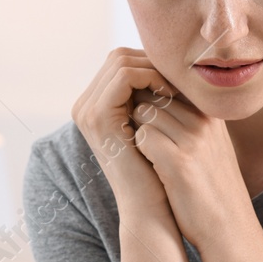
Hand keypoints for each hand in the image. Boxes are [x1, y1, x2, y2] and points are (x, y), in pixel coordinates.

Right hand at [71, 48, 178, 217]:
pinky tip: (169, 93)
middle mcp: (84, 106)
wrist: (148, 205)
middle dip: (151, 61)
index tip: (177, 77)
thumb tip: (169, 63)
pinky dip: (150, 77)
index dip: (150, 62)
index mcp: (93, 106)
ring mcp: (87, 111)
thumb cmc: (156, 168)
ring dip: (153, 68)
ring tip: (175, 86)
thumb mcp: (151, 124)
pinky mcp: (97, 116)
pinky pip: (124, 76)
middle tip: (178, 78)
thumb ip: (150, 95)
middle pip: (118, 56)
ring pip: (120, 60)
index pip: (120, 62)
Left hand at [127, 90, 251, 249]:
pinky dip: (139, 148)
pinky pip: (143, 136)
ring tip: (149, 154)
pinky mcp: (179, 162)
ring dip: (138, 130)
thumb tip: (155, 99)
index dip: (150, 99)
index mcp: (211, 115)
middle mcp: (205, 122)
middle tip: (142, 139)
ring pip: (144, 112)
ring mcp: (193, 140)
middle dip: (139, 112)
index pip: (169, 84)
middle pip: (153, 94)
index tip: (149, 123)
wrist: (228, 228)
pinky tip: (150, 166)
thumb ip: (189, 121)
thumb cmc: (212, 188)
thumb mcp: (209, 146)